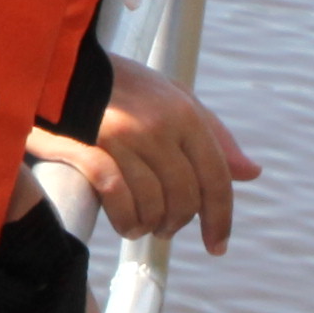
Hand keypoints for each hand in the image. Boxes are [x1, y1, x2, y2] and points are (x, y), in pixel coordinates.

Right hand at [29, 51, 254, 254]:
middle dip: (178, 222)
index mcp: (183, 113)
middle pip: (184, 198)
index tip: (217, 247)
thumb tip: (251, 172)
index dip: (220, 218)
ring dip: (149, 225)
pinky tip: (124, 224)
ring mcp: (122, 138)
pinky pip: (118, 200)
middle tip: (165, 228)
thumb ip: (213, 136)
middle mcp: (157, 126)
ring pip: (151, 204)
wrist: (62, 65)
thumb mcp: (174, 98)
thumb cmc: (123, 85)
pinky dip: (125, 220)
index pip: (215, 177)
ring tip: (140, 225)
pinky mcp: (89, 149)